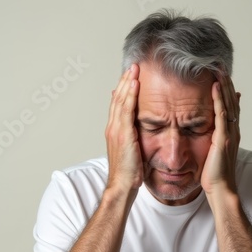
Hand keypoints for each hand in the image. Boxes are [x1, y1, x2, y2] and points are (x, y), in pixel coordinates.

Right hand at [105, 64, 142, 197]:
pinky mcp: (122, 134)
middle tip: (132, 66)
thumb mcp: (132, 150)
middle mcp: (113, 128)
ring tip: (134, 69)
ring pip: (120, 100)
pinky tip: (134, 84)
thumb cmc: (129, 172)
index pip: (118, 104)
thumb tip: (139, 128)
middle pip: (117, 98)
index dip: (123, 89)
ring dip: (127, 83)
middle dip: (125, 81)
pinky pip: (126, 110)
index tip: (131, 76)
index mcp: (115, 131)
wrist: (122, 186)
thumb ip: (133, 136)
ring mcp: (116, 130)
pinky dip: (130, 95)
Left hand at [201, 75, 240, 196]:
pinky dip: (219, 99)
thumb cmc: (215, 174)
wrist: (222, 189)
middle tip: (221, 64)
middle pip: (231, 100)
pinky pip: (221, 115)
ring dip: (224, 85)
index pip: (230, 105)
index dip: (226, 88)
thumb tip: (212, 129)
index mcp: (231, 132)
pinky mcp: (223, 138)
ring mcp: (230, 133)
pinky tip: (215, 87)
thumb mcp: (215, 151)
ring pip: (228, 103)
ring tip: (219, 69)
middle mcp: (233, 130)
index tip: (221, 73)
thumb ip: (215, 138)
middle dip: (226, 82)